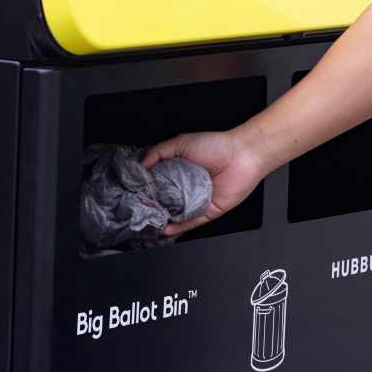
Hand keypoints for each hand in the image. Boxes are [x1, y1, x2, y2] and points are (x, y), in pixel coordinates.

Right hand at [141, 130, 265, 236]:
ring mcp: (195, 202)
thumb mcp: (181, 143)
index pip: (155, 186)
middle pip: (162, 204)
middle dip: (149, 210)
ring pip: (174, 217)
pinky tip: (164, 229)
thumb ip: (157, 153)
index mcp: (178, 173)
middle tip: (135, 213)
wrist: (242, 155)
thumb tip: (139, 166)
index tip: (129, 196)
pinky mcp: (207, 213)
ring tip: (146, 226)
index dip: (143, 191)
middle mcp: (185, 189)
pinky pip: (189, 224)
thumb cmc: (215, 145)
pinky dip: (177, 228)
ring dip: (160, 223)